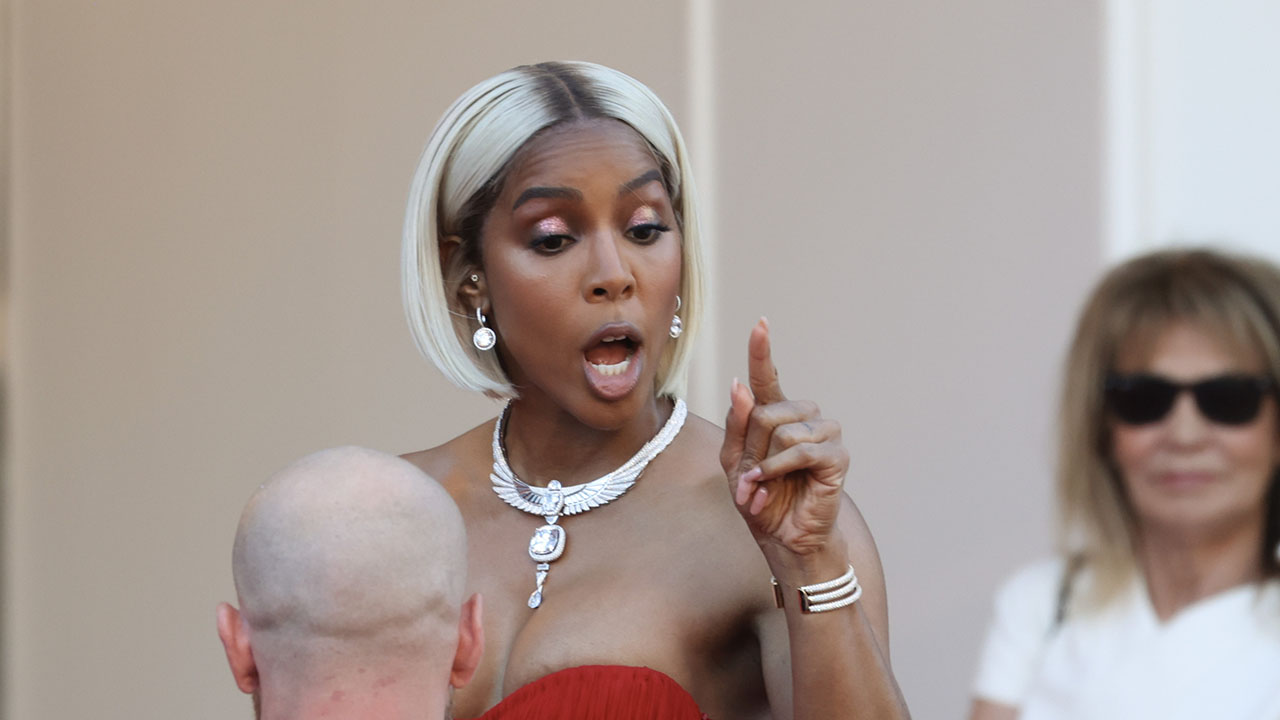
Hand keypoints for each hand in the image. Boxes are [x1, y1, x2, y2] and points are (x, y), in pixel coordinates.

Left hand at [720, 318, 849, 556]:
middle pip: (766, 412)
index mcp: (776, 417)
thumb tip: (740, 384)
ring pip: (783, 429)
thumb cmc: (762, 500)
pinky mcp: (837, 456)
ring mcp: (823, 435)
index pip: (767, 379)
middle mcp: (803, 419)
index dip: (762, 351)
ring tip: (763, 485)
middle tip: (753, 477)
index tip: (761, 323)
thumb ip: (737, 425)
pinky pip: (800, 449)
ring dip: (764, 463)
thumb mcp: (735, 464)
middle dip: (752, 448)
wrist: (783, 538)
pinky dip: (779, 468)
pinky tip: (772, 484)